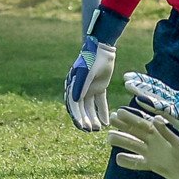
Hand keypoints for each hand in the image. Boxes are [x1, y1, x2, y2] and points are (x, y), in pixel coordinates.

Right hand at [64, 8, 126, 131]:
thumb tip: (76, 100)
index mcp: (72, 86)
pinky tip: (106, 121)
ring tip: (99, 128)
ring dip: (94, 118)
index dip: (77, 117)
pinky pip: (100, 102)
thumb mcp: (87, 72)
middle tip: (91, 130)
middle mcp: (79, 89)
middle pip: (81, 109)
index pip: (73, 105)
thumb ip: (82, 85)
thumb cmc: (92, 58)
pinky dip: (103, 111)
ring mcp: (89, 89)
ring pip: (90, 107)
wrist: (102, 48)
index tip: (82, 127)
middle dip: (86, 120)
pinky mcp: (99, 88)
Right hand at [104, 106, 178, 178]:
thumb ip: (167, 132)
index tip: (119, 112)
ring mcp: (153, 153)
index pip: (143, 122)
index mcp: (161, 133)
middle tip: (111, 120)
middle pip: (136, 131)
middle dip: (123, 125)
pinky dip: (128, 161)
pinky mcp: (153, 165)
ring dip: (122, 141)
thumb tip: (155, 119)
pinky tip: (118, 159)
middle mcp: (155, 141)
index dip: (131, 117)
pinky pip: (138, 163)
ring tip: (109, 138)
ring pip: (134, 145)